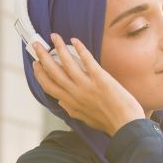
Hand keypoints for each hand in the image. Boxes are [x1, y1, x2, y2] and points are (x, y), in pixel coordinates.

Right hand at [31, 33, 145, 136]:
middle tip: (37, 45)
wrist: (126, 125)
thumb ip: (71, 109)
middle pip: (53, 72)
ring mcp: (87, 85)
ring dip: (59, 48)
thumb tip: (60, 101)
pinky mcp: (100, 79)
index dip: (40, 73)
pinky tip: (74, 40)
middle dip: (42, 56)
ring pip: (67, 63)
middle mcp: (75, 93)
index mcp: (70, 102)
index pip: (48, 86)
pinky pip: (87, 60)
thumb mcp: (84, 118)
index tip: (36, 64)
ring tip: (54, 36)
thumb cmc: (107, 122)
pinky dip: (80, 49)